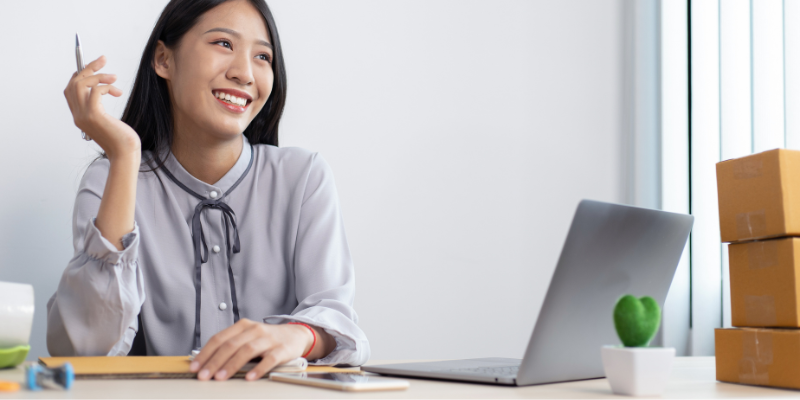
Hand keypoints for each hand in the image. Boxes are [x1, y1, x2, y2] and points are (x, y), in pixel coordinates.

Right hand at [63, 55, 140, 159]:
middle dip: (88, 68)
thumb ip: (100, 108)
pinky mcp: (94, 115)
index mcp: (79, 116)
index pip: (70, 89)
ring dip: (98, 75)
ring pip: (81, 84)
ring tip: (114, 77)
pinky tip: (117, 92)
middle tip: (103, 60)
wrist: (125, 154)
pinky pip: (94, 91)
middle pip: (74, 83)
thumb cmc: (122, 139)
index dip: (81, 74)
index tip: (95, 67)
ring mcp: (84, 115)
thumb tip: (104, 90)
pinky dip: (105, 87)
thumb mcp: (108, 121)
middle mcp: (78, 115)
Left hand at [189, 319, 312, 380]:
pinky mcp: (282, 349)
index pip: (219, 338)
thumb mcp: (248, 337)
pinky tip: (249, 378)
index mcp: (243, 326)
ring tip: (220, 378)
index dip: (205, 353)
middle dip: (214, 361)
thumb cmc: (267, 339)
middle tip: (204, 376)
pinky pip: (269, 359)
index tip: (195, 367)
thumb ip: (231, 346)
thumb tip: (206, 363)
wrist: (296, 334)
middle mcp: (254, 330)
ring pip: (247, 350)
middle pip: (230, 345)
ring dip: (231, 365)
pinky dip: (258, 369)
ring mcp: (268, 339)